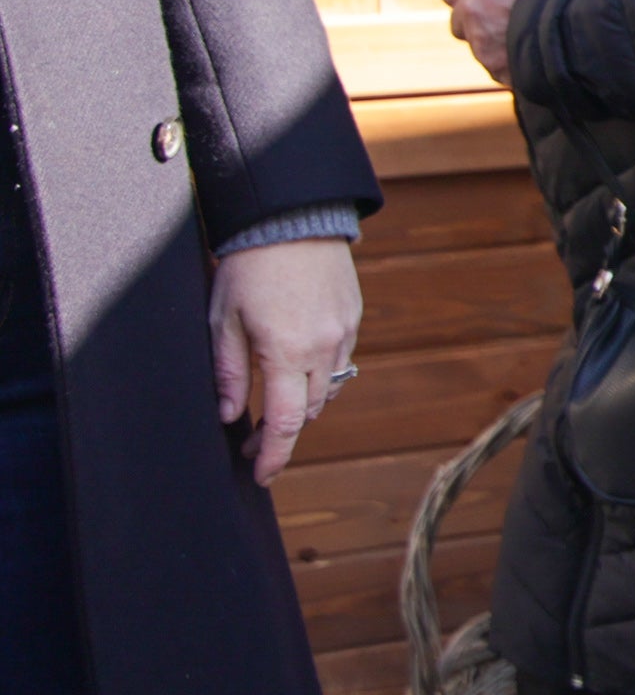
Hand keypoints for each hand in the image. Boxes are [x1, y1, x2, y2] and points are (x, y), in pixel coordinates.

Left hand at [211, 238, 360, 485]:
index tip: (259, 477)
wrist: (294, 217)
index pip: (282, 423)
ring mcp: (343, 334)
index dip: (271, 456)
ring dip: (301, 403)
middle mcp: (322, 350)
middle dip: (280, 433)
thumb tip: (227, 414)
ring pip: (326, 389)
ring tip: (272, 399)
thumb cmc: (249, 265)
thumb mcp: (222, 318)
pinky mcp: (352, 318)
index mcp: (286, 353)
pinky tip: (296, 365)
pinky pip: (339, 362)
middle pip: (308, 412)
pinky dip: (318, 375)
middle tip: (250, 442)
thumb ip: (226, 370)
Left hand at [442, 0, 531, 83]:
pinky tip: (526, 55)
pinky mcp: (492, 68)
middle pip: (457, 23)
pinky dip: (504, 63)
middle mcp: (470, 15)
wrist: (572, 28)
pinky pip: (492, 66)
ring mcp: (479, 45)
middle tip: (500, 22)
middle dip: (472, 24)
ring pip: (475, 46)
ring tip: (520, 39)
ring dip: (489, 44)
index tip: (482, 0)